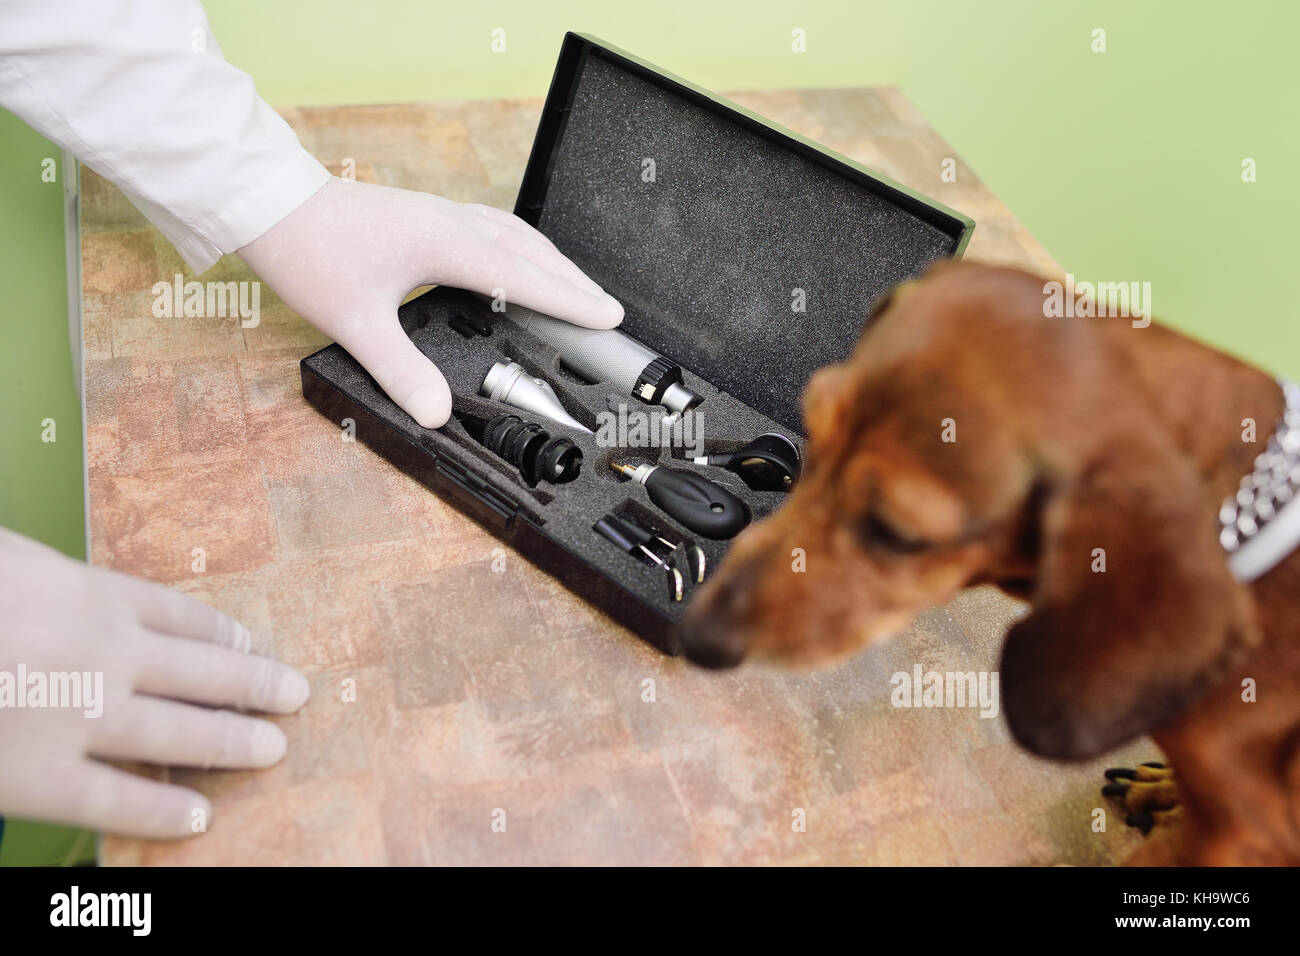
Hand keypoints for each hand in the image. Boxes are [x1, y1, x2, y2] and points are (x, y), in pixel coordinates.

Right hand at [0, 528, 308, 838]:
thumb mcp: (8, 560)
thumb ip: (47, 578)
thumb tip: (65, 586)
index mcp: (90, 593)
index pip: (183, 617)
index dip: (225, 634)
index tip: (255, 644)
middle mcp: (104, 653)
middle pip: (205, 671)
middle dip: (256, 684)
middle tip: (297, 694)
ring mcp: (78, 716)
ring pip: (182, 733)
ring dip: (235, 741)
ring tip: (273, 747)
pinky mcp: (38, 776)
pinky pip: (118, 798)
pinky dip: (164, 809)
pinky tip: (200, 816)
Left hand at [237, 177, 623, 428]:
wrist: (272, 204)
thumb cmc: (310, 253)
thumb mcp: (356, 322)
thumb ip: (401, 370)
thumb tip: (436, 411)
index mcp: (445, 244)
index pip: (523, 277)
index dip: (569, 300)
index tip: (607, 318)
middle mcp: (452, 222)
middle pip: (532, 251)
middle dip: (573, 282)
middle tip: (608, 311)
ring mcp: (441, 213)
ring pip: (515, 234)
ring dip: (551, 262)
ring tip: (577, 288)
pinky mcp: (427, 213)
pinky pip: (493, 227)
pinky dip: (521, 248)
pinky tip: (517, 262)